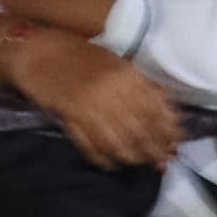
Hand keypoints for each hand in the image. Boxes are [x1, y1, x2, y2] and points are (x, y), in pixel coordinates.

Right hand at [5, 20, 186, 170]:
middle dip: (155, 149)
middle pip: (140, 129)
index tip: (177, 143)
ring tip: (142, 165)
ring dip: (134, 157)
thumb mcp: (116, 63)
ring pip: (119, 142)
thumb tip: (167, 111)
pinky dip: (105, 159)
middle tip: (164, 162)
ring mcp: (88, 106)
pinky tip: (114, 165)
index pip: (155, 110)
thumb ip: (140, 84)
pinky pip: (91, 146)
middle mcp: (111, 91)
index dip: (169, 131)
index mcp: (126, 75)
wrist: (39, 51)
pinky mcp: (69, 118)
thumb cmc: (80, 55)